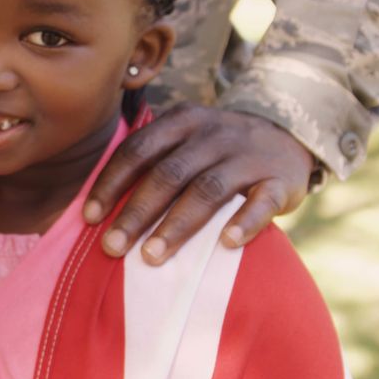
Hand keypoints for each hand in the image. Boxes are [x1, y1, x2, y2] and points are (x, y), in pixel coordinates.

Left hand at [83, 104, 313, 264]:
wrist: (288, 134)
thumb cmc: (217, 150)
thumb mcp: (185, 141)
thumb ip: (151, 165)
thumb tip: (98, 213)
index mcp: (181, 122)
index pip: (137, 150)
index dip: (111, 183)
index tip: (90, 218)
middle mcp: (212, 134)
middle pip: (167, 174)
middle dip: (136, 213)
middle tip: (112, 247)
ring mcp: (247, 156)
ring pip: (207, 190)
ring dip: (176, 225)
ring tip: (151, 256)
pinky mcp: (280, 179)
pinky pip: (262, 201)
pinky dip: (245, 222)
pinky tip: (226, 244)